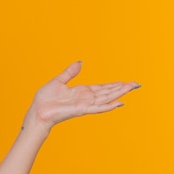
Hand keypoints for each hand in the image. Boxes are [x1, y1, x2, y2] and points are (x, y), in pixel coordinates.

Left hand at [25, 61, 139, 130]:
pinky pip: (97, 108)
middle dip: (121, 88)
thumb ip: (70, 72)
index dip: (114, 85)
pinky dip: (108, 106)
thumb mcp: (59, 81)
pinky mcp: (80, 110)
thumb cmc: (45, 99)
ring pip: (105, 98)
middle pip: (107, 92)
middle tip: (136, 84)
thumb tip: (80, 63)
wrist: (37, 111)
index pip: (101, 88)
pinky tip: (119, 103)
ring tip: (131, 88)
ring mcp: (84, 104)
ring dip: (118, 94)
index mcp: (81, 92)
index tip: (126, 82)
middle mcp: (85, 98)